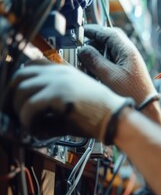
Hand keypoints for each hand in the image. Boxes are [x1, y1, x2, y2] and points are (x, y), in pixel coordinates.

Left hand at [10, 60, 132, 141]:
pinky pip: (28, 107)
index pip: (32, 66)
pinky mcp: (58, 94)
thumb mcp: (71, 103)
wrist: (115, 118)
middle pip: (20, 76)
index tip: (16, 97)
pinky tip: (35, 129)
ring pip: (20, 91)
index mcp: (64, 70)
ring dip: (19, 110)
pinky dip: (27, 120)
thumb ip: (49, 105)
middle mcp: (59, 72)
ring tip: (29, 124)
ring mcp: (58, 80)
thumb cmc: (99, 114)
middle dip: (11, 96)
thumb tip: (28, 118)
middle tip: (12, 112)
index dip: (20, 81)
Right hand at [78, 24, 155, 105]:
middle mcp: (129, 54)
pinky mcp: (126, 71)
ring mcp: (128, 62)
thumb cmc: (131, 92)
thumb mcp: (109, 75)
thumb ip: (94, 60)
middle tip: (82, 49)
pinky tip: (95, 72)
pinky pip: (111, 62)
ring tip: (87, 63)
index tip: (81, 31)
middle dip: (94, 43)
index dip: (94, 30)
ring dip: (97, 55)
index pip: (109, 33)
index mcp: (127, 50)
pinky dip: (101, 64)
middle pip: (109, 40)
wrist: (145, 108)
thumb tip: (83, 49)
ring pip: (109, 51)